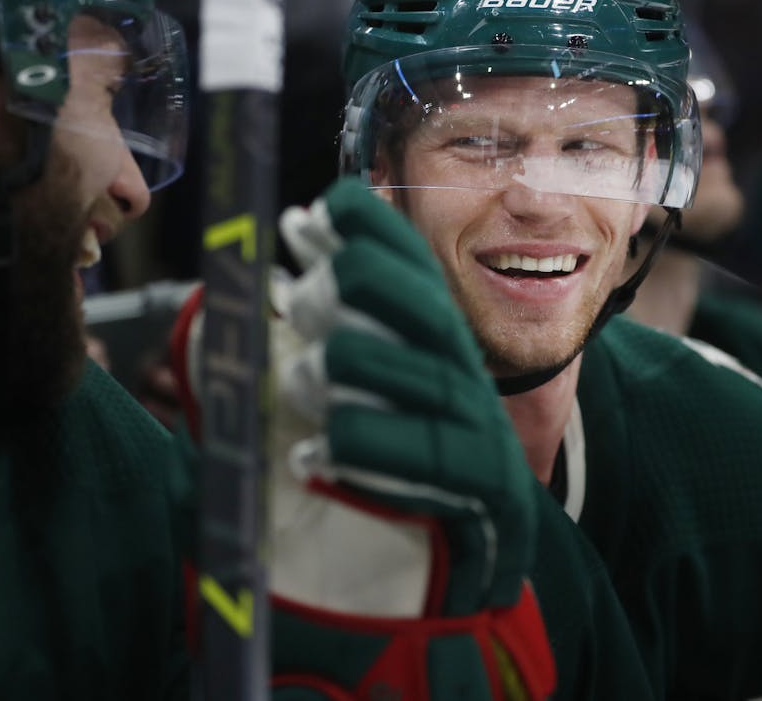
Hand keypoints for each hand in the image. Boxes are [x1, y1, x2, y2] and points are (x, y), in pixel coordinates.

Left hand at [274, 178, 552, 697]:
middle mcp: (463, 373)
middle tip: (298, 300)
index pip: (414, 268)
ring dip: (341, 370)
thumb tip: (277, 268)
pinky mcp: (478, 486)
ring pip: (411, 374)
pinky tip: (312, 458)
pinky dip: (356, 451)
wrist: (484, 553)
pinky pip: (415, 456)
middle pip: (421, 307)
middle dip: (353, 290)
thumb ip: (333, 336)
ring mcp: (477, 428)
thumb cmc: (411, 461)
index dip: (372, 231)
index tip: (320, 207)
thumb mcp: (375, 390)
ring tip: (301, 380)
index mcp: (438, 342)